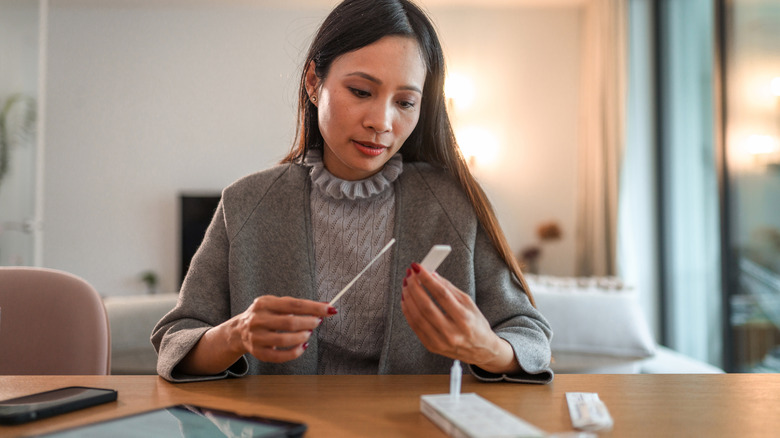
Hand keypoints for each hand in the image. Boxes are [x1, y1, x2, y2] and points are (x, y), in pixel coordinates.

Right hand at [178, 296, 334, 374]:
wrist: (238, 331)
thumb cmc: (264, 315)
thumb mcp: (275, 304)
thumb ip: (297, 306)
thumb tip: (324, 307)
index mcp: (264, 303)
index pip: (293, 304)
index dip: (313, 307)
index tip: (330, 309)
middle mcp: (258, 319)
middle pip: (289, 322)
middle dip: (309, 323)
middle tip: (317, 323)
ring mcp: (256, 337)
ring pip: (284, 340)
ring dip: (302, 337)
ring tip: (308, 334)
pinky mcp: (257, 352)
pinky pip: (279, 356)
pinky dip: (294, 352)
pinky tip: (302, 347)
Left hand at [401, 263, 519, 373]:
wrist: (481, 350)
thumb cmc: (476, 324)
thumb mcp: (469, 303)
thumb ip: (449, 288)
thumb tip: (431, 274)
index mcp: (464, 319)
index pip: (442, 295)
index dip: (427, 279)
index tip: (418, 268)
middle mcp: (452, 332)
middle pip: (426, 307)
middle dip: (414, 287)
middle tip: (409, 275)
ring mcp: (440, 342)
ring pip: (417, 317)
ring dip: (408, 298)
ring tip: (406, 284)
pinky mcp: (431, 346)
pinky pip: (415, 327)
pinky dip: (408, 311)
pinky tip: (406, 299)